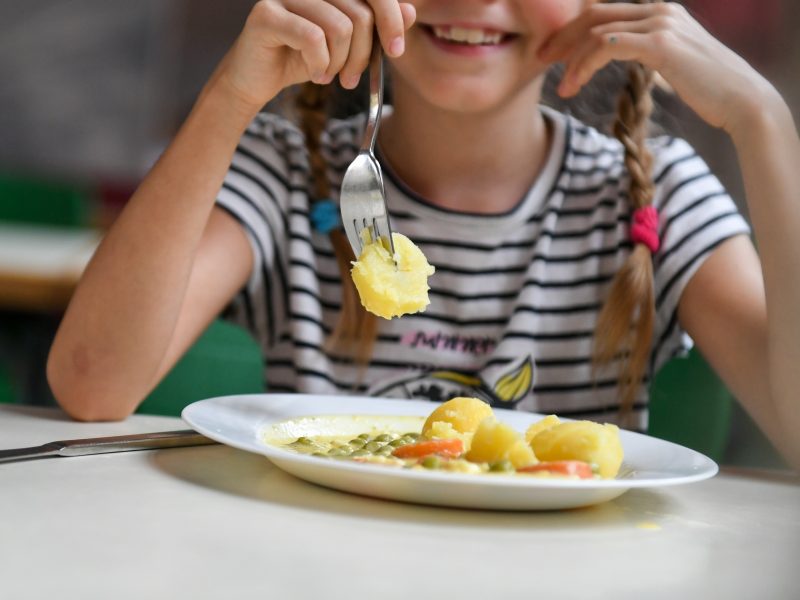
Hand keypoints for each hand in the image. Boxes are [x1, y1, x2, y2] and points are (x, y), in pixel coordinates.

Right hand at [211, 0, 415, 116]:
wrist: (256, 80)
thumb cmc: (302, 60)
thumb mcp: (347, 48)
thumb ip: (376, 28)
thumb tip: (410, 10)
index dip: (392, 18)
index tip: (396, 51)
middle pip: (361, 14)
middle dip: (364, 54)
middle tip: (352, 78)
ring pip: (340, 27)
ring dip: (339, 63)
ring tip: (328, 75)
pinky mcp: (266, 14)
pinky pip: (312, 38)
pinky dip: (319, 64)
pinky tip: (313, 74)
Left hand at [537, 2, 773, 134]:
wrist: (741, 100)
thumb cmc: (708, 90)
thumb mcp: (671, 63)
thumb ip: (647, 51)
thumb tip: (625, 56)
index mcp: (659, 11)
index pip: (604, 10)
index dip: (572, 29)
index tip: (551, 52)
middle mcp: (659, 9)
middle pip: (594, 13)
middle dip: (562, 37)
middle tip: (539, 60)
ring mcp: (661, 22)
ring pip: (598, 31)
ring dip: (572, 61)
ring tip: (562, 88)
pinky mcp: (661, 43)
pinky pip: (608, 46)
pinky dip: (585, 65)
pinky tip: (575, 84)